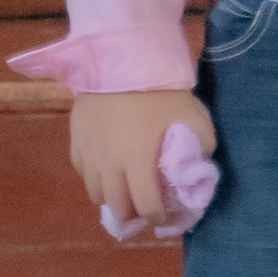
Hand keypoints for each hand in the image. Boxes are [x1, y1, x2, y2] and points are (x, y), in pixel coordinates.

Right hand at [68, 87, 214, 224]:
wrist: (122, 59)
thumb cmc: (161, 89)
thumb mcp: (194, 116)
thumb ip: (201, 145)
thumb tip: (200, 165)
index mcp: (139, 165)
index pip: (147, 207)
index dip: (157, 217)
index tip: (164, 217)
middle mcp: (110, 167)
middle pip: (117, 206)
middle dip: (132, 213)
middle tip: (142, 207)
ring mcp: (89, 155)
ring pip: (95, 193)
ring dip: (111, 197)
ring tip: (122, 191)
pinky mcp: (76, 140)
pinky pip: (82, 171)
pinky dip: (94, 176)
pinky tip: (104, 169)